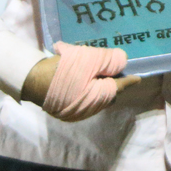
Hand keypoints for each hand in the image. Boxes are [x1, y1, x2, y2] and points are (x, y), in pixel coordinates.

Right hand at [21, 50, 138, 118]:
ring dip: (98, 84)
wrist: (32, 79)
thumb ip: (109, 60)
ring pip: (96, 97)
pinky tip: (81, 77)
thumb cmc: (63, 69)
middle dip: (112, 82)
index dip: (128, 80)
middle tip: (111, 68)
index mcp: (100, 97)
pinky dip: (87, 88)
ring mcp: (78, 111)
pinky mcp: (67, 110)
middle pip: (108, 93)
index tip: (138, 77)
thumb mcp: (88, 59)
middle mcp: (91, 108)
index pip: (119, 87)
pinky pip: (84, 98)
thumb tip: (122, 62)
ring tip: (94, 70)